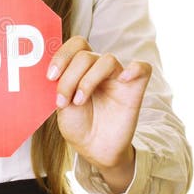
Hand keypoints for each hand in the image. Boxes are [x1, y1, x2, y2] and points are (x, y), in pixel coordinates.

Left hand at [46, 36, 151, 189]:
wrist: (93, 149)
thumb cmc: (78, 125)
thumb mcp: (62, 105)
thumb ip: (61, 85)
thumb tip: (53, 70)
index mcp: (81, 67)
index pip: (76, 45)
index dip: (62, 55)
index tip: (50, 76)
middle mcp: (99, 68)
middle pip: (86, 55)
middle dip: (69, 77)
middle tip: (62, 100)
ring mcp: (118, 77)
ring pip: (107, 60)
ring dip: (88, 80)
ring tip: (79, 101)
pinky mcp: (134, 90)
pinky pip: (143, 68)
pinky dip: (135, 68)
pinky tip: (123, 79)